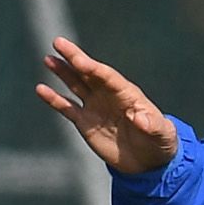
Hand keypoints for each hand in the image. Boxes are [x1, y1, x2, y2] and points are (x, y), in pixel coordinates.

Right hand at [36, 37, 179, 175]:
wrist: (149, 162)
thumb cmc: (161, 142)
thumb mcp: (162, 134)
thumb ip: (152, 125)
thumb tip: (138, 117)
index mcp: (127, 93)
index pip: (106, 76)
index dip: (92, 68)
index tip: (78, 60)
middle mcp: (109, 95)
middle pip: (88, 74)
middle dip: (74, 59)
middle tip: (58, 42)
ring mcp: (96, 107)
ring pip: (76, 85)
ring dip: (63, 72)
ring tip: (48, 59)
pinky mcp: (86, 123)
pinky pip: (67, 108)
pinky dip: (54, 99)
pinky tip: (41, 89)